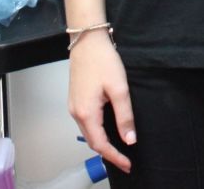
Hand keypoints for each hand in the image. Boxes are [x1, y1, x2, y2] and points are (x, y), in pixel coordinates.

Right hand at [67, 31, 134, 172]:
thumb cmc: (102, 60)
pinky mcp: (76, 99)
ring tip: (119, 148)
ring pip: (88, 132)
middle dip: (109, 153)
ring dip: (103, 142)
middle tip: (126, 160)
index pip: (100, 144)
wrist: (87, 40)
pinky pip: (86, 122)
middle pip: (92, 141)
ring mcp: (74, 106)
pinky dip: (97, 131)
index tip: (128, 164)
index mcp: (86, 113)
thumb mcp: (119, 89)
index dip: (115, 156)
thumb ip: (124, 116)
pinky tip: (108, 130)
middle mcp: (76, 112)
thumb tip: (129, 139)